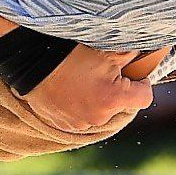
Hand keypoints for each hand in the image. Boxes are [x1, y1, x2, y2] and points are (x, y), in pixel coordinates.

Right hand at [23, 44, 154, 134]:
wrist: (30, 58)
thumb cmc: (69, 51)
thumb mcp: (106, 48)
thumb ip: (130, 56)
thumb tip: (143, 57)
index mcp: (114, 97)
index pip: (145, 97)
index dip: (142, 84)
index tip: (134, 75)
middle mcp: (100, 116)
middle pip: (121, 106)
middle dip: (117, 92)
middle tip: (101, 73)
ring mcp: (80, 123)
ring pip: (100, 113)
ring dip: (97, 101)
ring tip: (80, 81)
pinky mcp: (63, 125)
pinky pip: (80, 118)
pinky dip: (78, 106)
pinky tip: (68, 89)